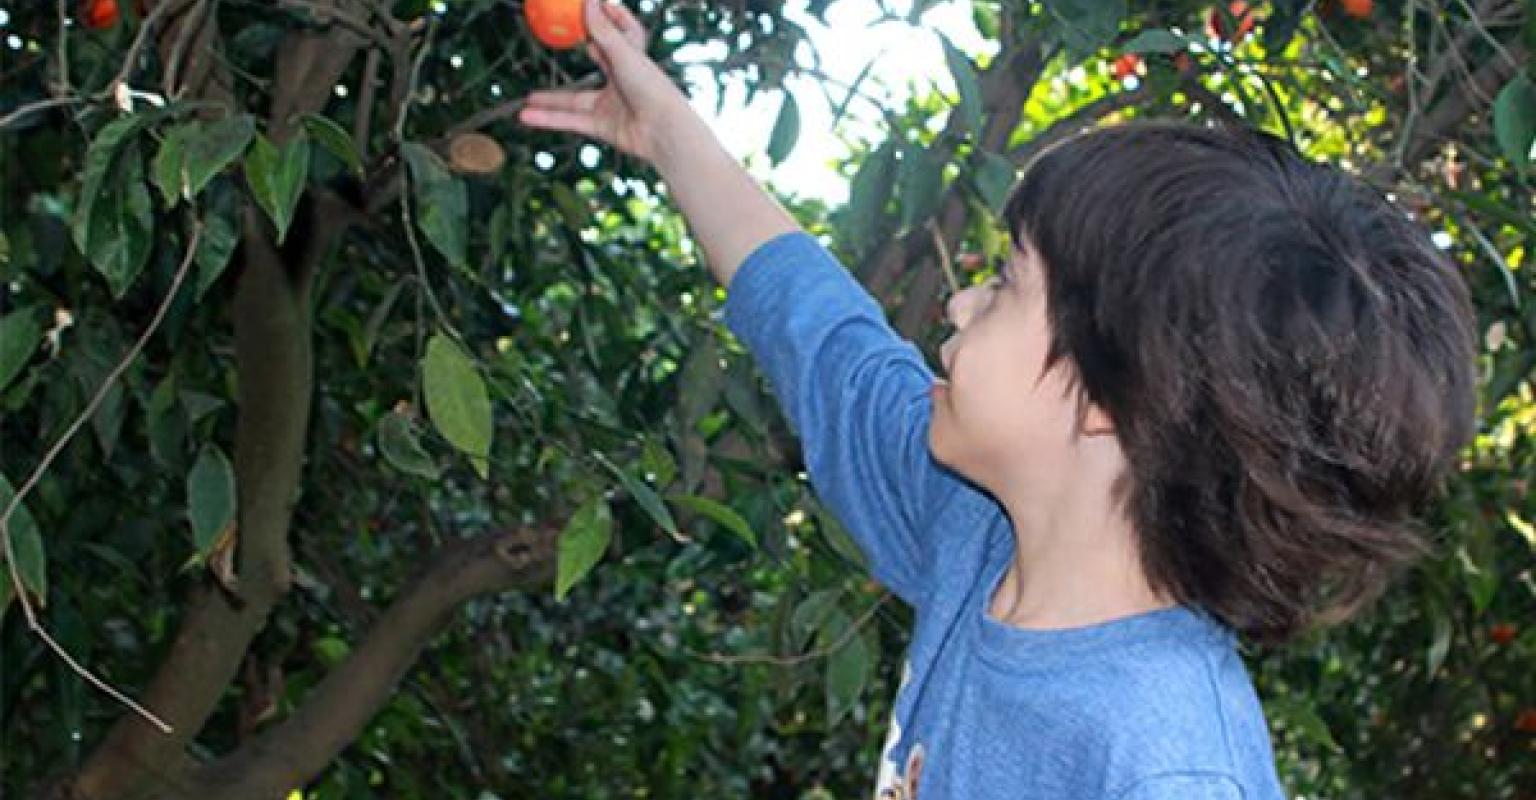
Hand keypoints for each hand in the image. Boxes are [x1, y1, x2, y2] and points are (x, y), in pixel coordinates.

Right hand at [518, 0, 691, 162]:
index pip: (624, 34)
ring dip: (551, 100)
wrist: (664, 132)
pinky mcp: (604, 127)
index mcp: (633, 59)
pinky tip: (527, 115)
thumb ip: (603, 30)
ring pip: (575, 101)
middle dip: (574, 58)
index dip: (612, 18)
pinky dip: (549, 119)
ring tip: (528, 98)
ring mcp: (613, 105)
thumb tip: (588, 0)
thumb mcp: (624, 54)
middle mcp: (623, 81)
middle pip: (594, 66)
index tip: (592, 5)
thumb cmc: (654, 89)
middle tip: (555, 46)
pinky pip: (571, 120)